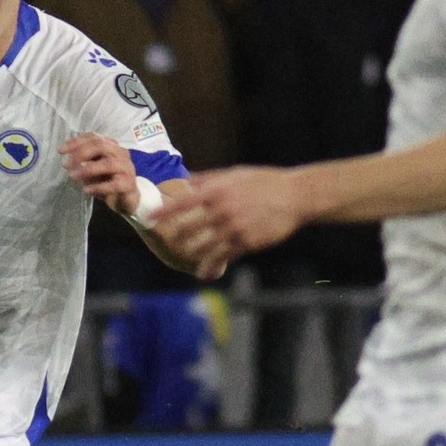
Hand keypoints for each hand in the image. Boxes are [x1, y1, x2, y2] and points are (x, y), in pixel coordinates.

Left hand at [58, 132, 137, 214]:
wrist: (126, 200)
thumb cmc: (108, 181)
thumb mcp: (92, 171)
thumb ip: (83, 163)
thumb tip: (69, 162)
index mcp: (111, 146)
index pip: (93, 137)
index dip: (76, 142)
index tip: (61, 151)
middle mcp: (120, 153)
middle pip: (101, 146)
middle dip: (81, 154)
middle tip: (66, 164)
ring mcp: (127, 167)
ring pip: (108, 164)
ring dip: (88, 169)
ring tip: (74, 177)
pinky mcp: (129, 183)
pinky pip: (114, 184)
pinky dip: (98, 187)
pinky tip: (86, 190)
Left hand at [150, 167, 305, 279]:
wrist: (294, 196)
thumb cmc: (264, 181)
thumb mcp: (235, 173)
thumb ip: (208, 179)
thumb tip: (186, 180)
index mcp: (217, 191)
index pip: (182, 203)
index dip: (163, 212)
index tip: (150, 219)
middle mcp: (222, 210)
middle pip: (187, 229)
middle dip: (175, 238)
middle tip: (168, 243)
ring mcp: (234, 228)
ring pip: (202, 247)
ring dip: (191, 254)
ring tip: (184, 257)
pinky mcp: (246, 243)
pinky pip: (222, 258)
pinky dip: (211, 266)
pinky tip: (203, 272)